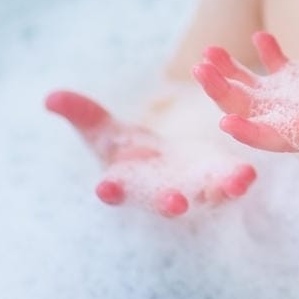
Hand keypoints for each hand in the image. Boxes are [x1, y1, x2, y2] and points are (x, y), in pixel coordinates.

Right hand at [44, 89, 257, 217]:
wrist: (164, 166)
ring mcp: (191, 192)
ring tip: (235, 182)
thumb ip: (80, 114)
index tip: (105, 189)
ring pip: (204, 196)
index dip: (110, 190)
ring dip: (218, 191)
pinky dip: (238, 180)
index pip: (115, 190)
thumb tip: (49, 96)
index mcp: (128, 182)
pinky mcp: (216, 183)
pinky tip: (248, 174)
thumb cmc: (128, 151)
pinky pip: (228, 184)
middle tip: (173, 202)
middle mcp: (159, 193)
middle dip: (169, 202)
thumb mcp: (102, 131)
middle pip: (162, 202)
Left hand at [192, 32, 298, 190]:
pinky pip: (283, 74)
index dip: (252, 133)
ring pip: (257, 93)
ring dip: (231, 74)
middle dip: (225, 94)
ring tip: (208, 53)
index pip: (280, 140)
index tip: (225, 125)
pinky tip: (260, 35)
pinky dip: (270, 55)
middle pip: (253, 113)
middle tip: (199, 69)